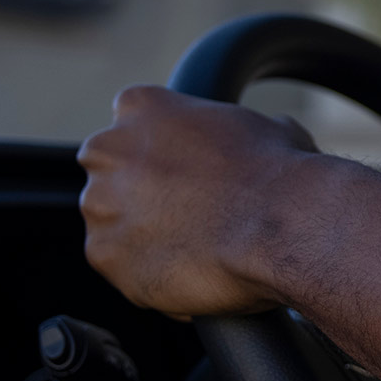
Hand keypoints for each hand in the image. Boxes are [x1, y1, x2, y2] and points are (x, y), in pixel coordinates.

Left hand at [77, 85, 325, 317]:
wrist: (279, 226)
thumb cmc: (278, 173)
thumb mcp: (265, 127)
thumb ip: (236, 130)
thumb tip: (270, 135)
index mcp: (142, 105)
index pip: (132, 124)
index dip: (161, 152)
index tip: (185, 171)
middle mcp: (108, 149)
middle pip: (112, 174)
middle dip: (142, 194)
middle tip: (190, 212)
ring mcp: (101, 204)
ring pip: (113, 223)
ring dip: (144, 235)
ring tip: (197, 247)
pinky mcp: (103, 254)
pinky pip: (122, 267)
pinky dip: (149, 274)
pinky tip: (192, 272)